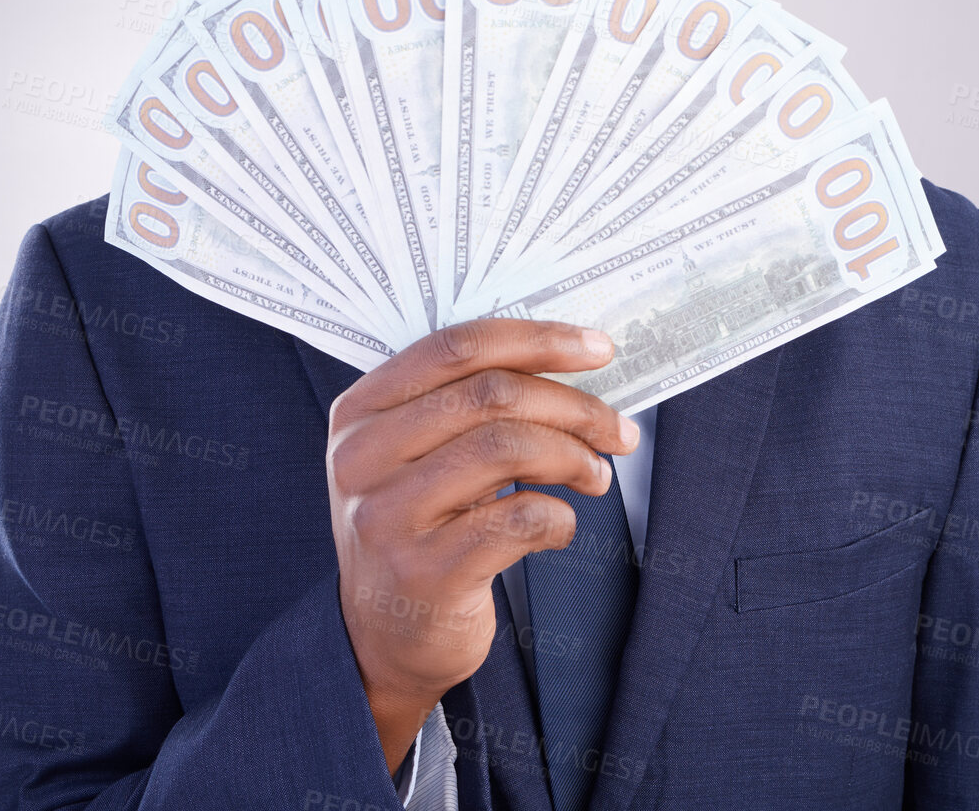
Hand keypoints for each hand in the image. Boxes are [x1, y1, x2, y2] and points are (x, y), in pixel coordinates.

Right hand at [325, 318, 638, 775]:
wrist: (384, 638)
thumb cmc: (422, 527)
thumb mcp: (420, 455)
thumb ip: (468, 405)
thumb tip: (574, 364)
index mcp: (360, 410)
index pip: (457, 347)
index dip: (537, 340)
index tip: (598, 349)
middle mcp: (362, 456)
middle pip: (490, 394)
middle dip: (573, 405)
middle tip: (618, 428)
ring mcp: (387, 516)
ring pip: (507, 447)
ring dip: (573, 457)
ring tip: (596, 476)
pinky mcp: (424, 572)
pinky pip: (518, 519)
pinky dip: (558, 516)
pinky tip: (561, 525)